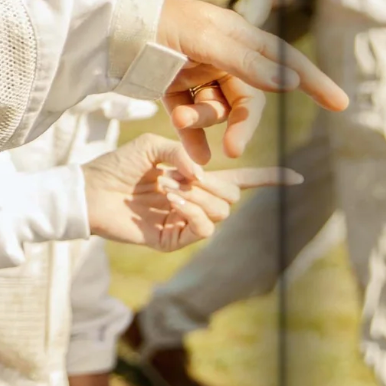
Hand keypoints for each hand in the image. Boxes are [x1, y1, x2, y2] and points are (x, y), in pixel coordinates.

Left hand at [82, 133, 301, 250]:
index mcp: (197, 179)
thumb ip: (182, 154)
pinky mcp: (172, 241)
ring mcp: (186, 223)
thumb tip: (202, 175)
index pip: (242, 180)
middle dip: (209, 182)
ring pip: (220, 212)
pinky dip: (192, 211)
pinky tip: (172, 199)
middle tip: (176, 174)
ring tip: (167, 186)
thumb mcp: (153, 145)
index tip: (297, 177)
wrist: (88, 192)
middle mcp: (196, 202)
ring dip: (197, 196)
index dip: (268, 179)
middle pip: (232, 196)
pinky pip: (203, 230)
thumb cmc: (117, 166)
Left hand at [155, 0, 347, 163]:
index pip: (286, 61)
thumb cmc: (164, 23)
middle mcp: (224, 54)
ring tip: (179, 121)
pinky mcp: (175, 86)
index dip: (314, 81)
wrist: (112, 25)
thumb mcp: (207, 40)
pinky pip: (191, 117)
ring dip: (203, 122)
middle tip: (234, 151)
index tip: (340, 104)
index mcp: (239, 35)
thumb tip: (290, 82)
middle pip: (247, 98)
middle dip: (241, 124)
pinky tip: (193, 156)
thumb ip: (247, 63)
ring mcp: (199, 71)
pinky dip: (192, 136)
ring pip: (216, 109)